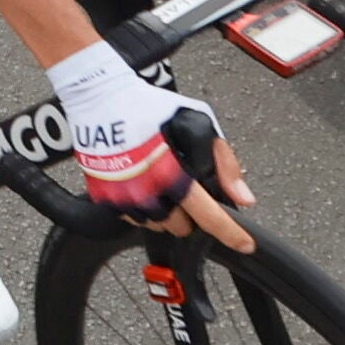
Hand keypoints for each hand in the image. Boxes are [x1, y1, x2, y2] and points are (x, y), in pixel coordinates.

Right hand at [76, 104, 255, 248]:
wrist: (101, 100)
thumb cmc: (149, 108)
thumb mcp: (198, 123)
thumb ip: (224, 163)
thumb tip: (242, 197)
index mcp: (173, 173)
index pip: (209, 217)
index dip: (231, 234)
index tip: (244, 244)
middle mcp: (148, 192)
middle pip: (181, 227)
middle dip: (190, 214)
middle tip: (187, 189)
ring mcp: (124, 198)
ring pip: (157, 226)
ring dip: (166, 213)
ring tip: (162, 182)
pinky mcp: (105, 198)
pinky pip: (132, 219)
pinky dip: (143, 208)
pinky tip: (143, 183)